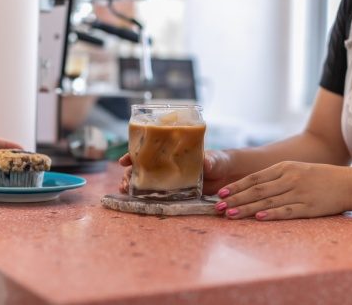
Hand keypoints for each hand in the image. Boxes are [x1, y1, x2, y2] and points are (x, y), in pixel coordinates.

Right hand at [117, 149, 231, 194]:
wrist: (227, 175)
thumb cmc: (218, 161)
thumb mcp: (214, 159)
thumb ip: (209, 161)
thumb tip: (205, 163)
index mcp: (172, 153)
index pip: (149, 151)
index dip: (134, 155)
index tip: (124, 160)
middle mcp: (167, 165)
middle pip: (142, 168)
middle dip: (130, 173)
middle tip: (125, 180)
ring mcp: (170, 179)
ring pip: (146, 181)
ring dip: (132, 185)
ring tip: (125, 189)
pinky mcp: (175, 193)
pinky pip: (157, 195)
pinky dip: (145, 197)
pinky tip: (135, 200)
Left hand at [214, 161, 350, 219]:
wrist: (349, 183)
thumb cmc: (320, 177)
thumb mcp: (296, 169)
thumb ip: (276, 176)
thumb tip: (251, 186)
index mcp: (285, 167)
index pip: (255, 178)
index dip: (237, 186)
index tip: (222, 194)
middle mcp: (290, 179)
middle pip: (257, 190)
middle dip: (236, 199)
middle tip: (219, 208)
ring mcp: (299, 193)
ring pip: (268, 201)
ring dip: (247, 209)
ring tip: (231, 215)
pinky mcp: (309, 207)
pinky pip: (287, 211)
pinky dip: (272, 214)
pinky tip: (259, 218)